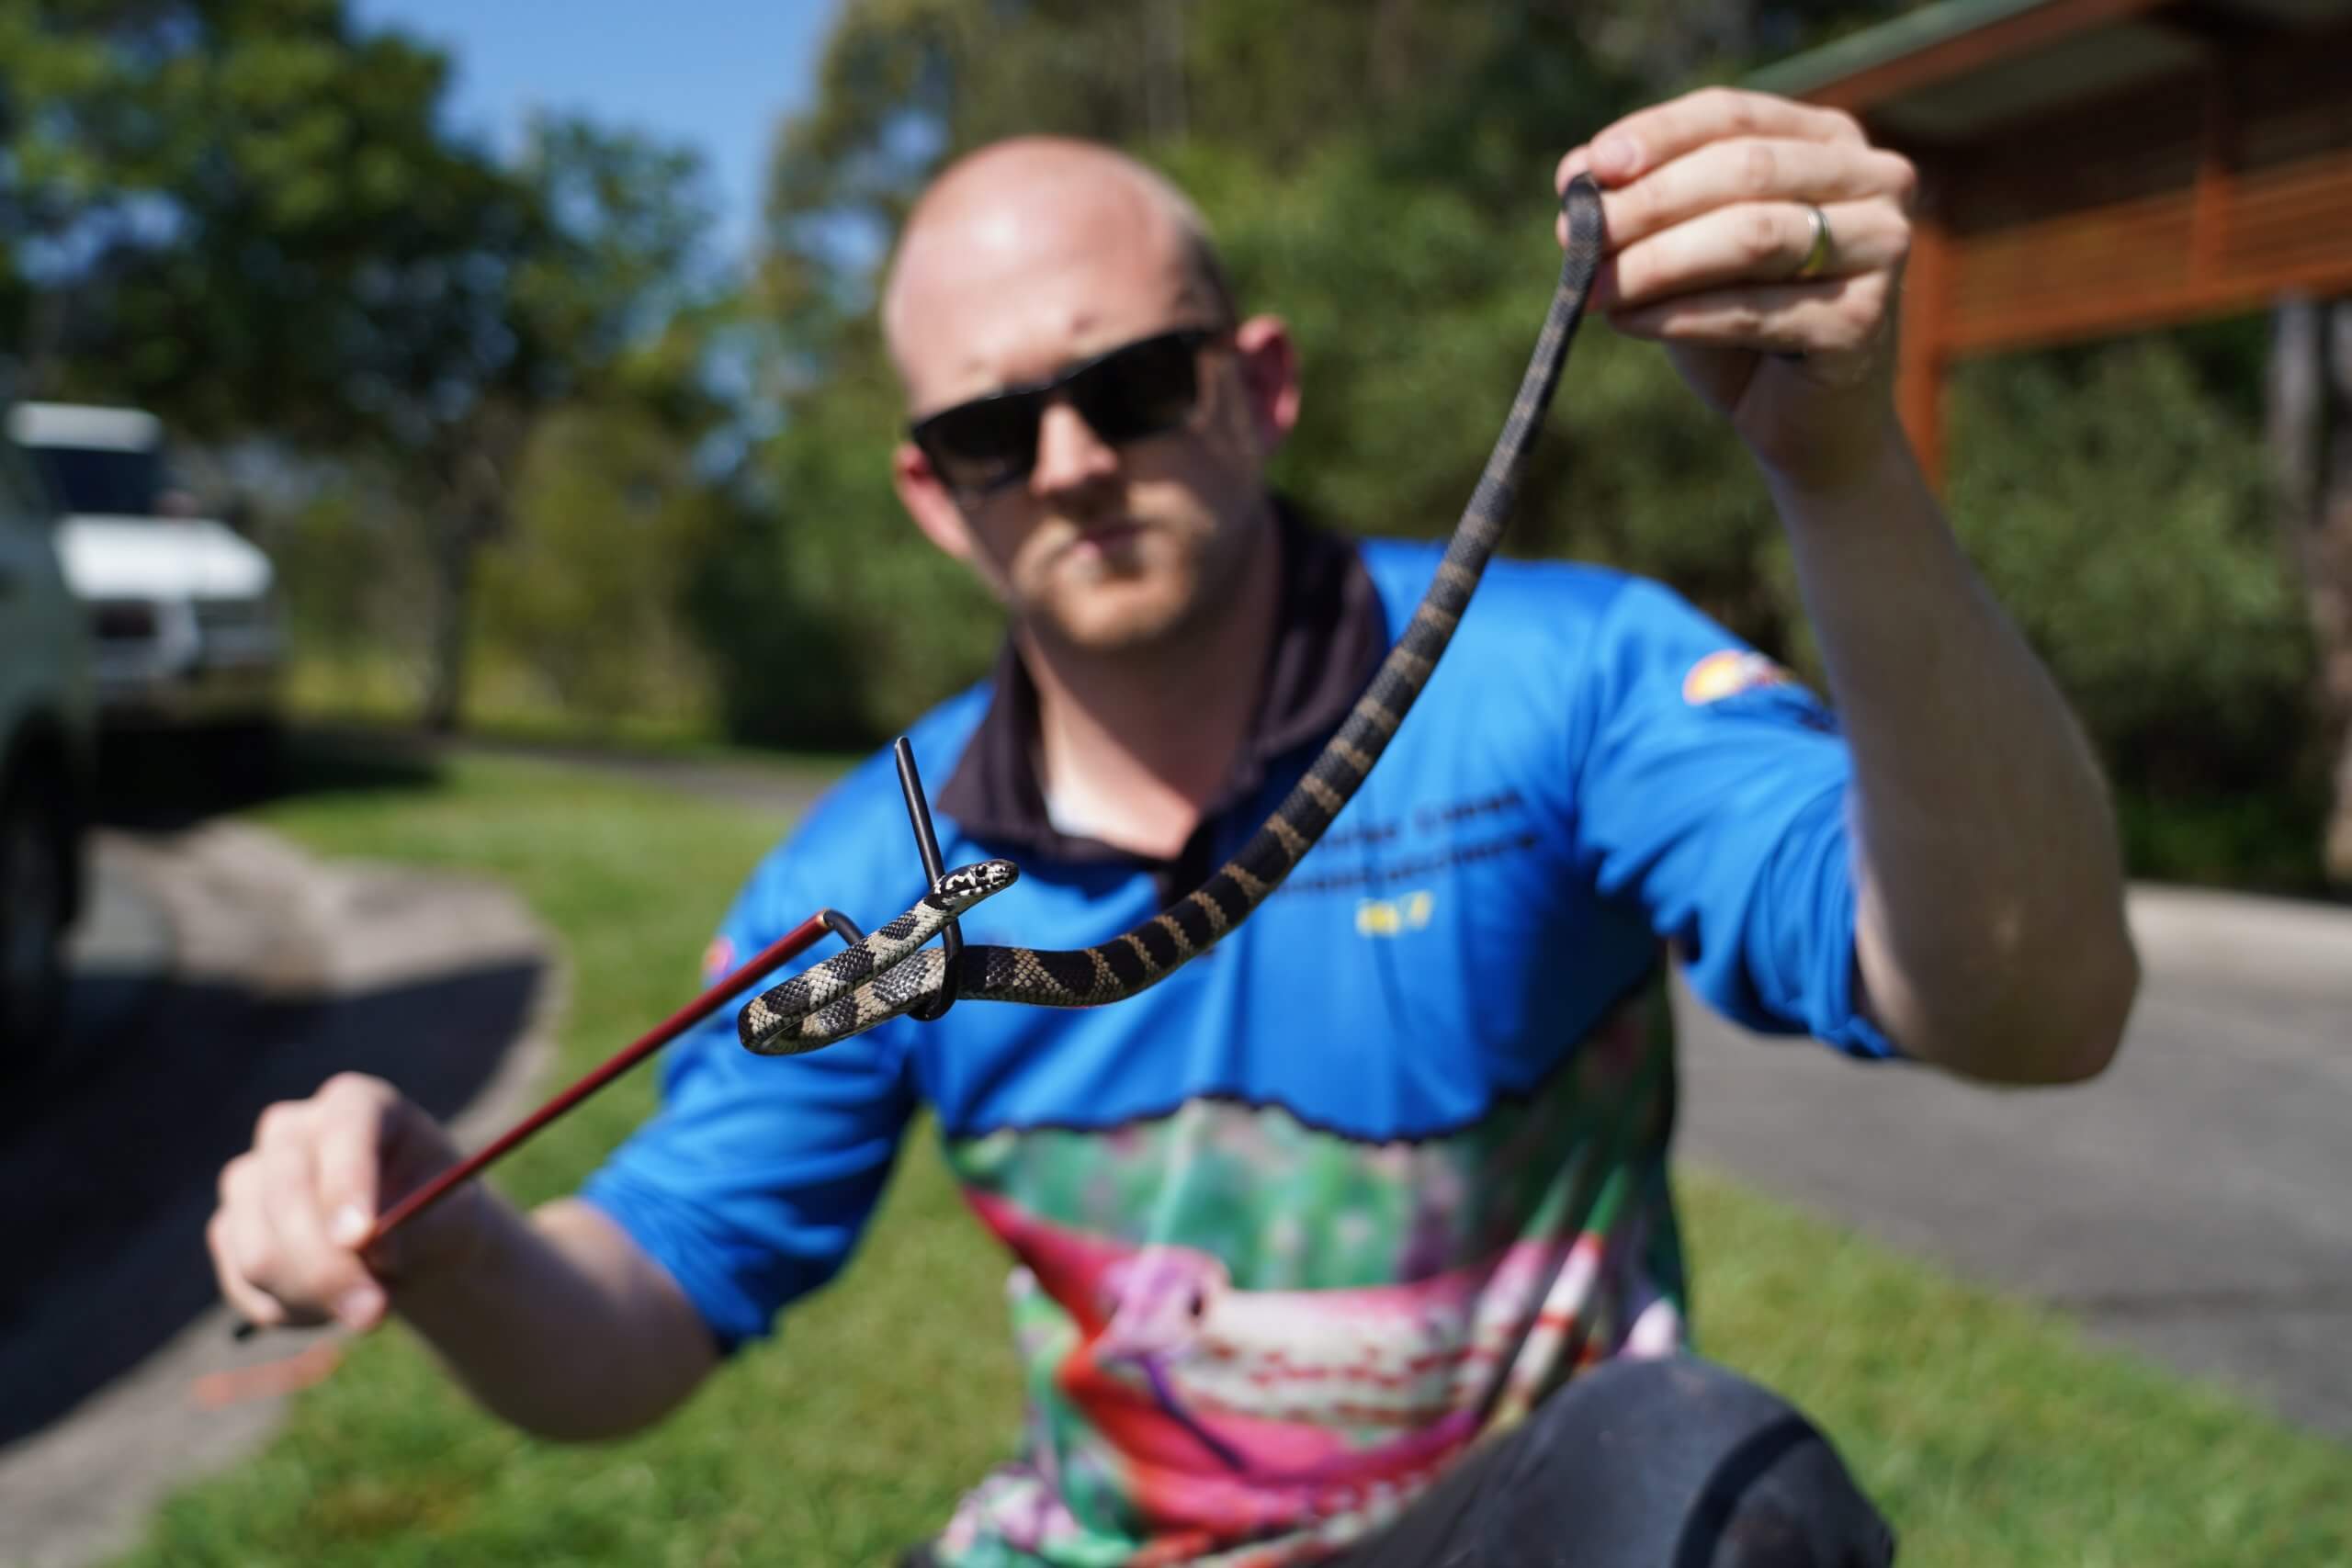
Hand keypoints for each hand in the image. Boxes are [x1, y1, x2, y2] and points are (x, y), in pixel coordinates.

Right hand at [207, 1073, 484, 1332]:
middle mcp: (291, 1130)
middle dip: (328, 1268)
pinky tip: (332, 1305)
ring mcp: (250, 1177)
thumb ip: (421, 1228)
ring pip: (259, 1252)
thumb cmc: (438, 1215)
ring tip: (367, 1306)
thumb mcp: (454, 1218)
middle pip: (287, 1196)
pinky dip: (294, 1312)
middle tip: (374, 1315)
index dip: (347, 1183)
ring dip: (314, 1298)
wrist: (411, 1241)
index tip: (361, 1239)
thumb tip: (374, 1249)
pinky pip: (244, 1286)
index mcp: (356, 1103)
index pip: (344, 1129)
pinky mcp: (230, 1229)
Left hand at [1556, 87, 1918, 493]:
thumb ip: (1645, 210)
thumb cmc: (1742, 322)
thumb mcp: (1687, 252)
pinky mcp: (1862, 321)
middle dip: (1649, 202)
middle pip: (1744, 170)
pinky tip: (1626, 322)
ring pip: (1753, 235)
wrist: (1804, 422)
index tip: (1586, 168)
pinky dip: (1679, 315)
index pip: (1734, 115)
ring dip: (1657, 260)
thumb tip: (1575, 178)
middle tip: (1576, 233)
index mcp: (1829, 140)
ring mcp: (1881, 247)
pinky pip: (1753, 311)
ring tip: (1590, 286)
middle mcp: (1874, 180)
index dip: (1657, 137)